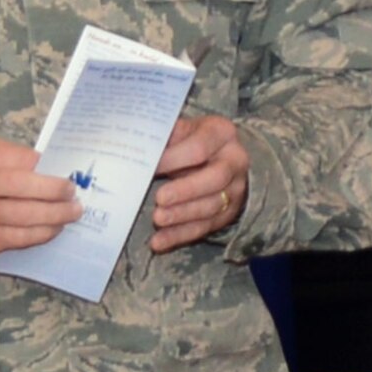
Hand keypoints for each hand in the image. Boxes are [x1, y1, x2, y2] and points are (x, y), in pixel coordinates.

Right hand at [0, 136, 80, 265]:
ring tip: (72, 213)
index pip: (19, 159)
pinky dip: (40, 234)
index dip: (46, 168)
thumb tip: (55, 169)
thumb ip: (12, 159)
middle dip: (54, 191)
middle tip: (73, 194)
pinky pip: (16, 238)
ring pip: (22, 215)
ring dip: (54, 215)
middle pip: (21, 186)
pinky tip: (53, 229)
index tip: (68, 173)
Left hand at [150, 115, 248, 254]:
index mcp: (222, 132)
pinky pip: (205, 227)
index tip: (150, 166)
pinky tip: (160, 241)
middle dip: (186, 190)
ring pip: (212, 206)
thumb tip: (136, 149)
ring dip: (183, 215)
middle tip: (160, 198)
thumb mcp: (180, 130)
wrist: (217, 157)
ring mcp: (235, 188)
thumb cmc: (190, 140)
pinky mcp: (228, 213)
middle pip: (215, 178)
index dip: (174, 159)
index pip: (200, 147)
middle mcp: (235, 160)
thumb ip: (163, 137)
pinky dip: (180, 235)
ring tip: (158, 219)